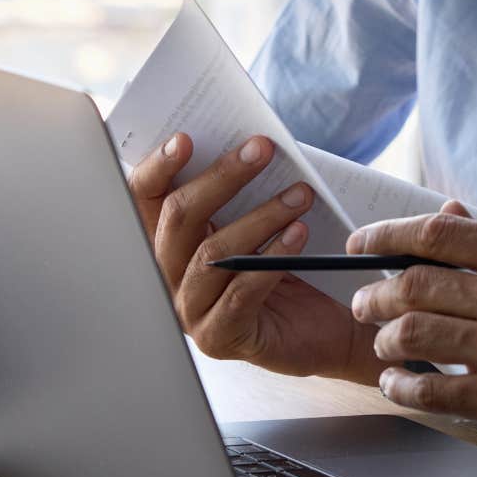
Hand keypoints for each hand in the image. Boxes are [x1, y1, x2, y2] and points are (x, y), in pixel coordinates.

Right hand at [126, 133, 388, 383]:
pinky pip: (239, 293)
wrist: (330, 326)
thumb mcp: (263, 220)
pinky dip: (271, 259)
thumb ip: (244, 190)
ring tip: (300, 194)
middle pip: (179, 219)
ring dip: (260, 217)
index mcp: (170, 240)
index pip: (146, 199)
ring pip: (212, 254)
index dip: (158, 168)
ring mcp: (189, 310)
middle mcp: (169, 275)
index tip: (185, 139)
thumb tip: (250, 143)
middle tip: (263, 149)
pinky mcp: (219, 338)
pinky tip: (299, 234)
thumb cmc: (295, 264)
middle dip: (222, 177)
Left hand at [348, 206, 476, 476]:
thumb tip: (452, 216)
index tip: (361, 243)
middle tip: (364, 304)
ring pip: (412, 332)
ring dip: (384, 340)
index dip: (387, 234)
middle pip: (415, 283)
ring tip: (383, 346)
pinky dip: (401, 386)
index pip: (439, 235)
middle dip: (375, 294)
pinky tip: (398, 385)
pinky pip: (429, 388)